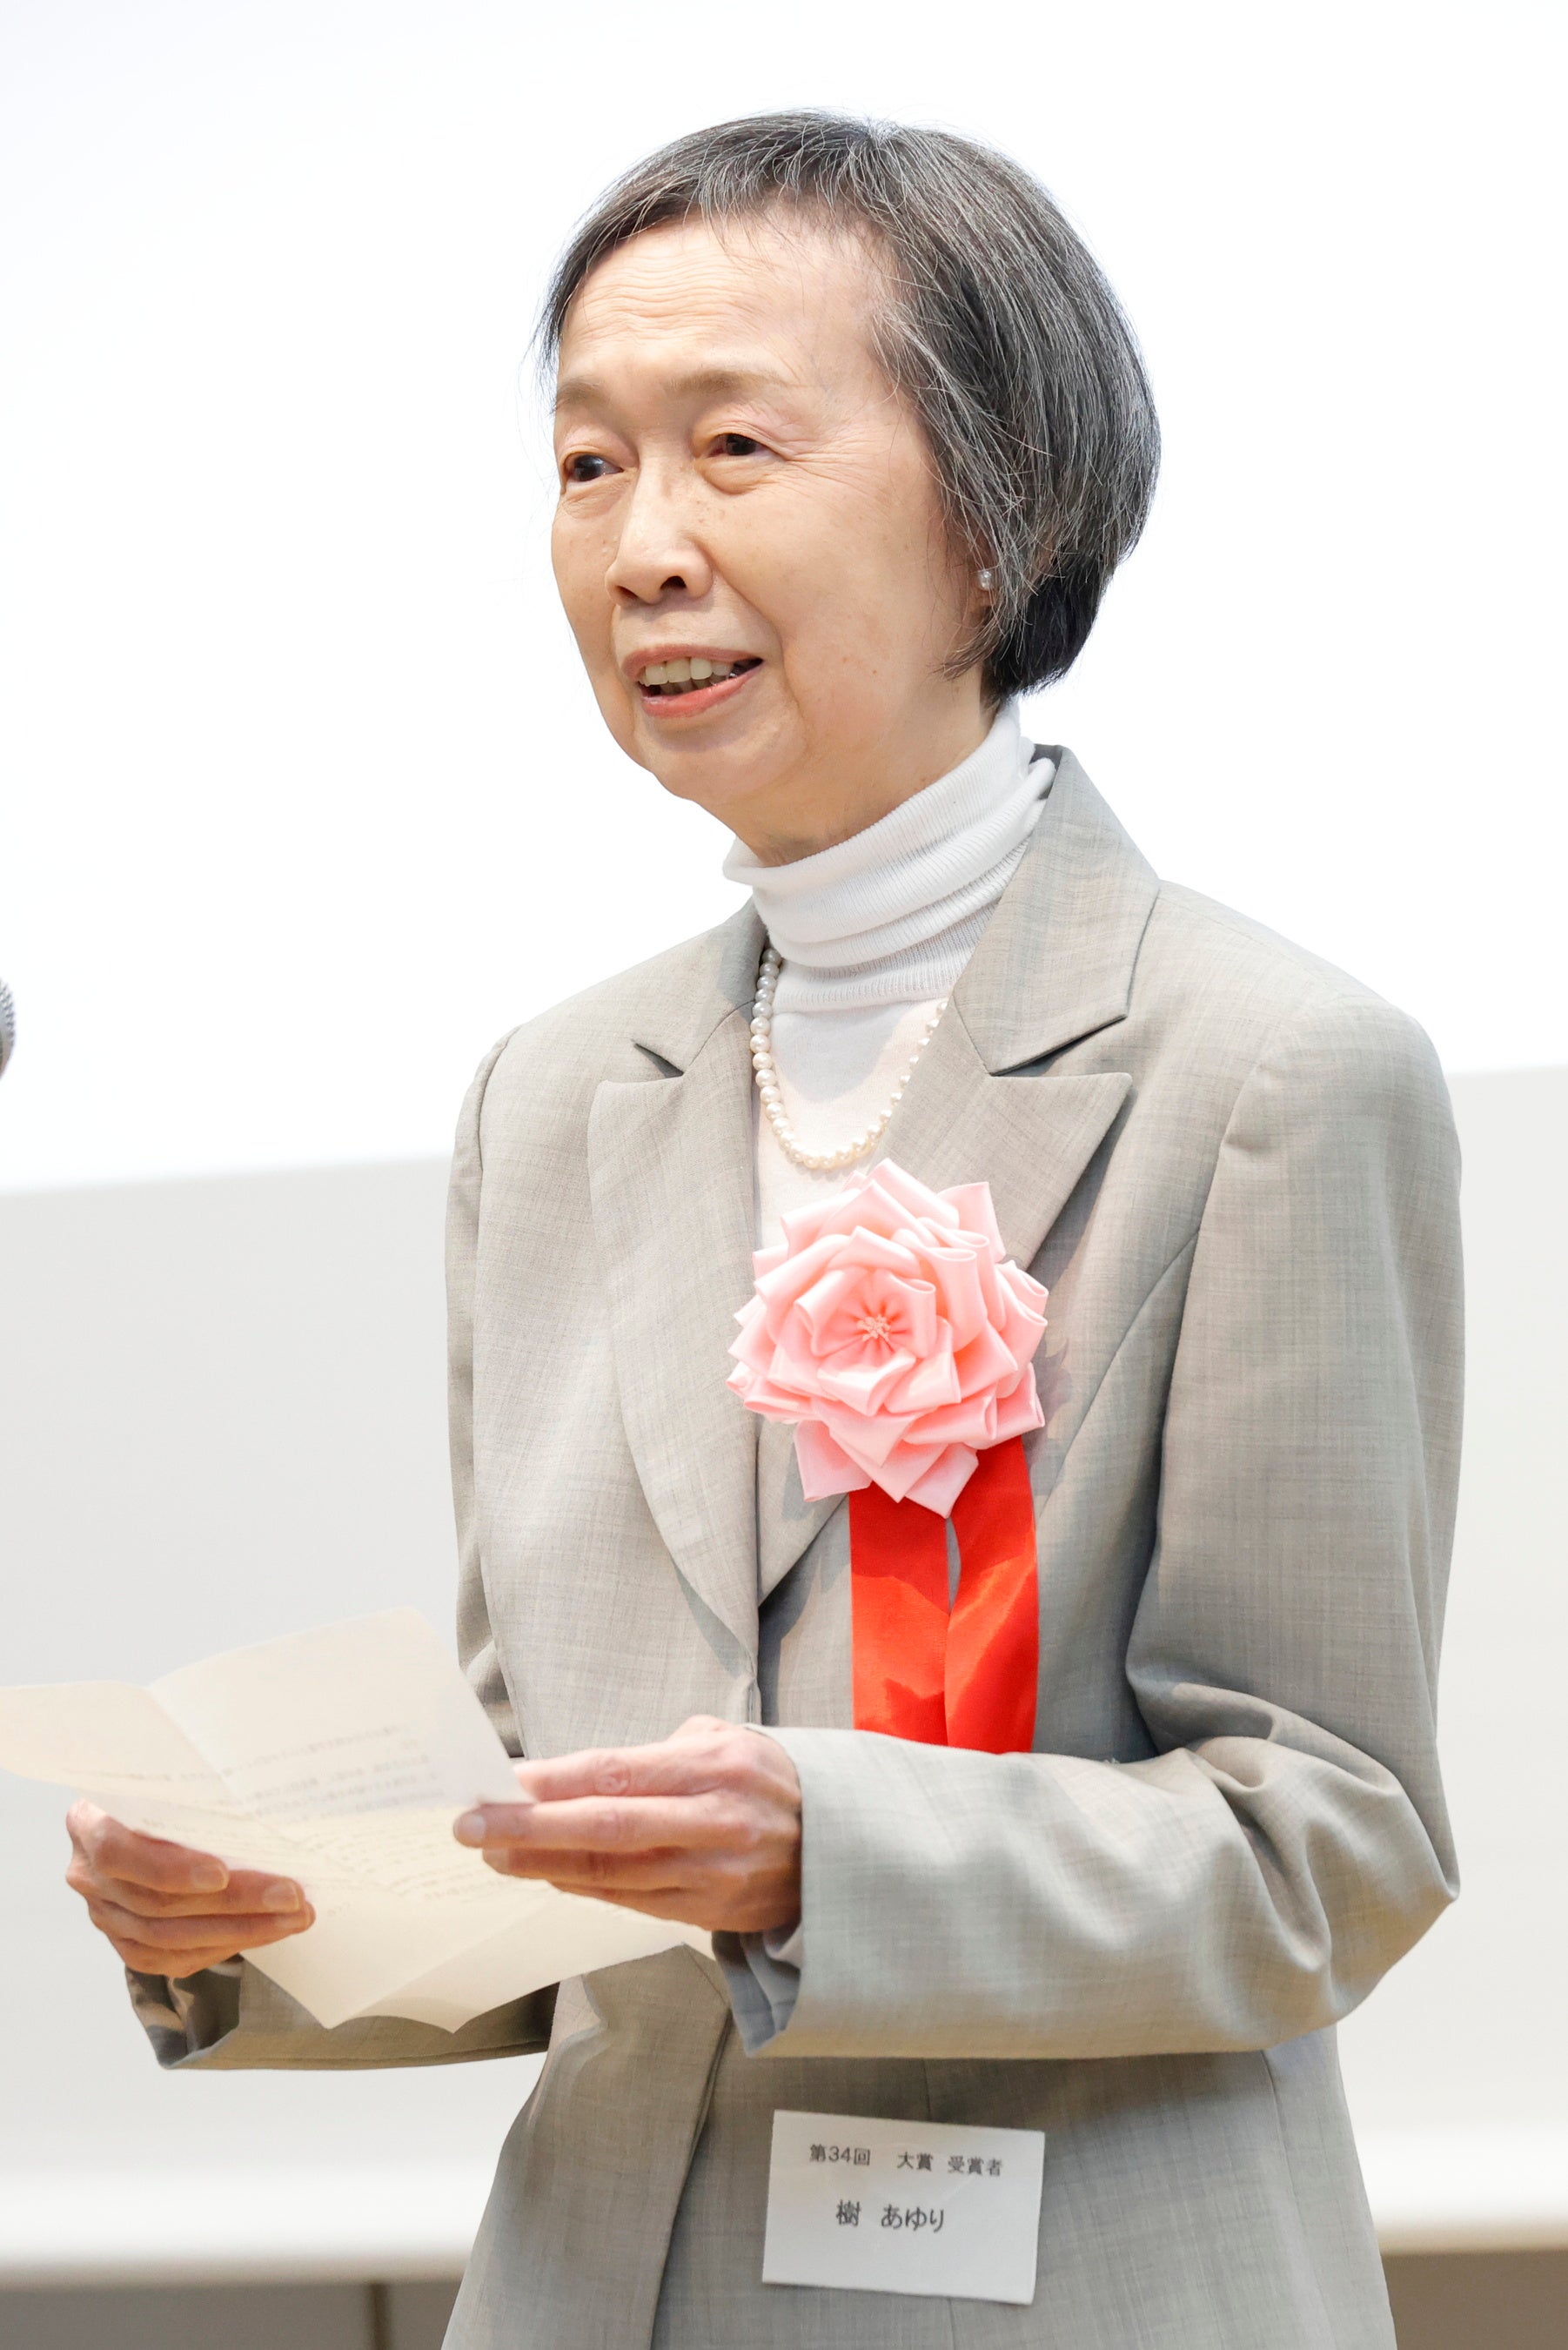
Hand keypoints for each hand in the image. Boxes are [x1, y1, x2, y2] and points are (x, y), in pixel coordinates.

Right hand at [65, 1802, 313, 1977]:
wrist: (142, 1815)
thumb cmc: (170, 1789)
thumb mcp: (172, 1778)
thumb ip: (196, 1794)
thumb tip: (262, 1802)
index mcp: (89, 1822)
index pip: (119, 1852)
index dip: (169, 1868)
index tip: (221, 1873)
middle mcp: (88, 1874)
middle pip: (159, 1902)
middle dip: (234, 1901)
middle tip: (291, 1896)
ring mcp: (104, 1914)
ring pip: (170, 1937)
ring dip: (240, 1930)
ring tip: (293, 1918)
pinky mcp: (125, 1943)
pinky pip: (172, 1959)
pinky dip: (222, 1947)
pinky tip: (262, 1933)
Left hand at [453, 1715, 801, 1936]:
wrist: (840, 1848)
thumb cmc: (766, 1781)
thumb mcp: (725, 1740)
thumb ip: (657, 1753)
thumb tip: (575, 1772)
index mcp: (716, 1766)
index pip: (618, 1772)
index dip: (554, 1780)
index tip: (502, 1781)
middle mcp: (714, 1822)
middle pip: (605, 1827)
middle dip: (529, 1827)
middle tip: (472, 1825)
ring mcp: (712, 1874)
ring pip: (611, 1873)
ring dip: (543, 1864)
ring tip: (493, 1854)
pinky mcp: (708, 1913)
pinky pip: (630, 1901)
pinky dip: (581, 1887)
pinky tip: (545, 1874)